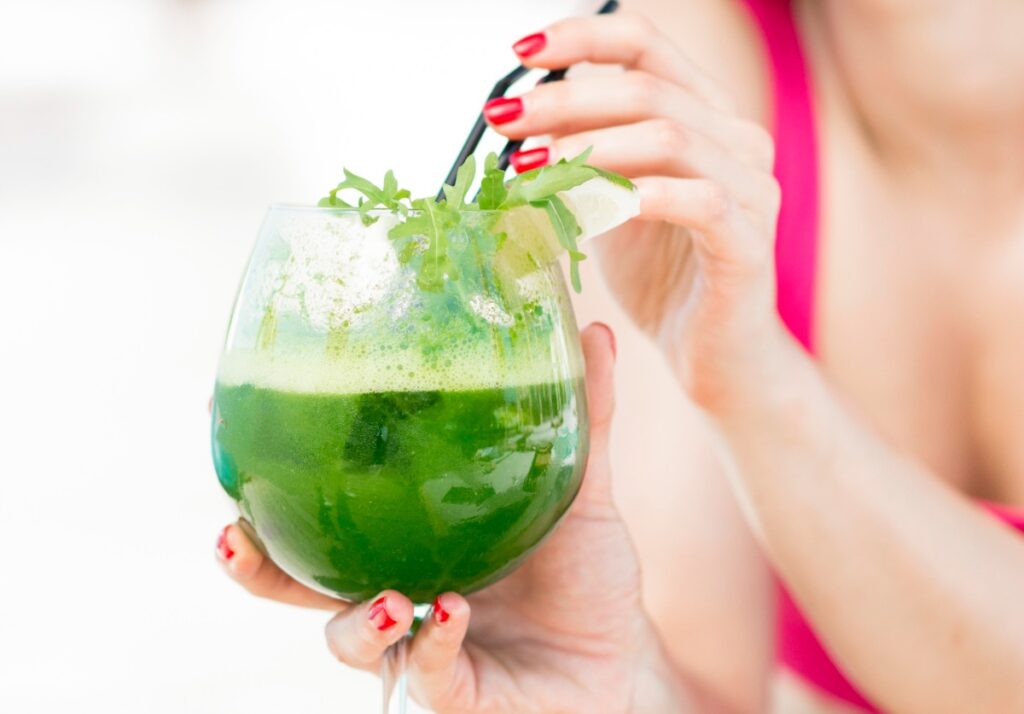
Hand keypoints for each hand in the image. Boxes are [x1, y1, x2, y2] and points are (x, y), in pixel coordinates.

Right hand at [216, 324, 686, 712]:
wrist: (619, 657)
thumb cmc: (585, 573)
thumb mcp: (582, 488)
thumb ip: (583, 416)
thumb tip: (594, 328)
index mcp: (405, 536)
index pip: (321, 506)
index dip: (268, 477)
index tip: (223, 420)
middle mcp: (394, 588)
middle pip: (297, 583)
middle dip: (255, 564)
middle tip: (233, 534)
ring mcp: (416, 644)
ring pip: (347, 640)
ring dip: (356, 621)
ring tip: (391, 597)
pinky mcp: (453, 691)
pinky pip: (425, 671)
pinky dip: (432, 642)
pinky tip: (449, 610)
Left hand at [490, 14, 791, 409]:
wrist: (711, 352)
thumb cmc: (659, 274)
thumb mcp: (607, 203)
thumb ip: (578, 158)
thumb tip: (515, 123)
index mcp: (704, 115)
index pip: (645, 44)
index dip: (582, 37)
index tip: (521, 51)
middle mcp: (737, 139)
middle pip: (646, 89)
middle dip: (562, 101)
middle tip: (503, 121)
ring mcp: (752, 190)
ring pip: (670, 139)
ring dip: (589, 150)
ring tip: (531, 171)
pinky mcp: (750, 245)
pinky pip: (701, 204)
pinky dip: (641, 199)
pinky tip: (593, 209)